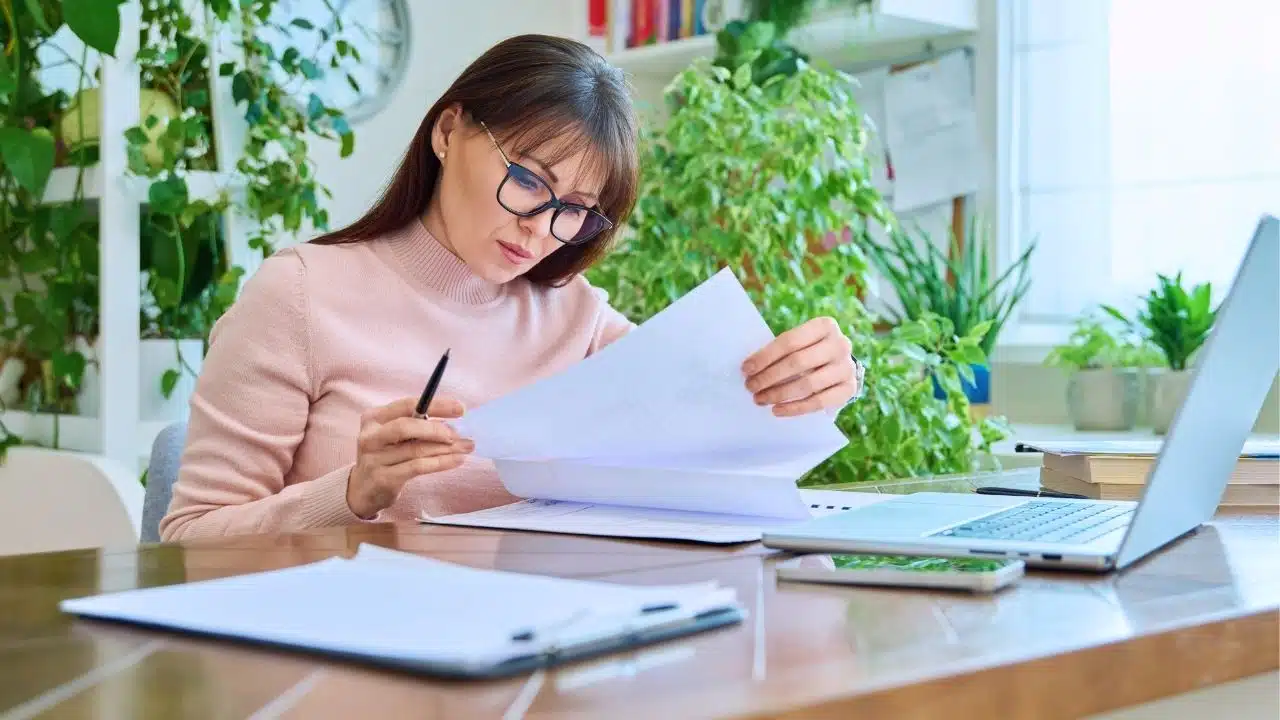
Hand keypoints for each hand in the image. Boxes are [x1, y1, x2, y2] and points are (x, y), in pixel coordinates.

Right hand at [346, 395, 473, 517]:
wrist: (362, 490)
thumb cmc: (384, 457)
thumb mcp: (393, 436)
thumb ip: (416, 426)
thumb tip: (454, 423)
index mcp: (374, 418)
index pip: (407, 405)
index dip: (436, 405)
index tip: (460, 409)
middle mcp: (370, 436)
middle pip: (407, 426)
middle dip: (438, 428)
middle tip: (459, 433)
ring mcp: (374, 458)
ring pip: (416, 449)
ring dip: (446, 448)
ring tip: (467, 446)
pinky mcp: (384, 478)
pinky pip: (417, 467)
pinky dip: (441, 462)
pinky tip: (457, 460)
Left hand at [741, 316, 861, 416]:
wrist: (839, 364)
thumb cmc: (810, 351)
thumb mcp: (800, 342)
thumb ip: (780, 350)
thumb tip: (750, 368)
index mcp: (825, 326)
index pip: (789, 341)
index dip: (765, 356)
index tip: (746, 369)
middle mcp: (840, 344)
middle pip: (797, 363)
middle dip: (769, 377)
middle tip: (750, 386)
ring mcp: (846, 368)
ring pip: (807, 384)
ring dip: (779, 394)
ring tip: (760, 399)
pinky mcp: (849, 389)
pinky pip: (818, 402)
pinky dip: (795, 408)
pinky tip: (777, 410)